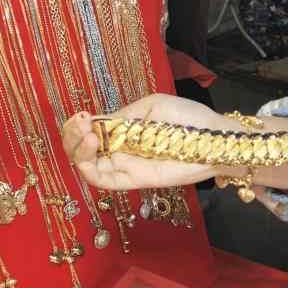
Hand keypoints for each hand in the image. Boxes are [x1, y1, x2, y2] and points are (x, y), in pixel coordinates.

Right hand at [61, 93, 222, 191]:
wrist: (215, 138)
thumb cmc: (188, 117)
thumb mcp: (152, 106)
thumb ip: (124, 116)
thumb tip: (98, 123)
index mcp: (124, 130)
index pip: (91, 131)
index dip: (78, 125)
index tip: (80, 115)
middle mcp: (122, 150)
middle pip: (83, 151)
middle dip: (72, 137)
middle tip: (79, 124)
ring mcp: (127, 166)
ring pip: (89, 166)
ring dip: (78, 150)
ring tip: (86, 134)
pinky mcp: (135, 180)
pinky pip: (105, 181)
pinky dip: (90, 166)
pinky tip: (93, 145)